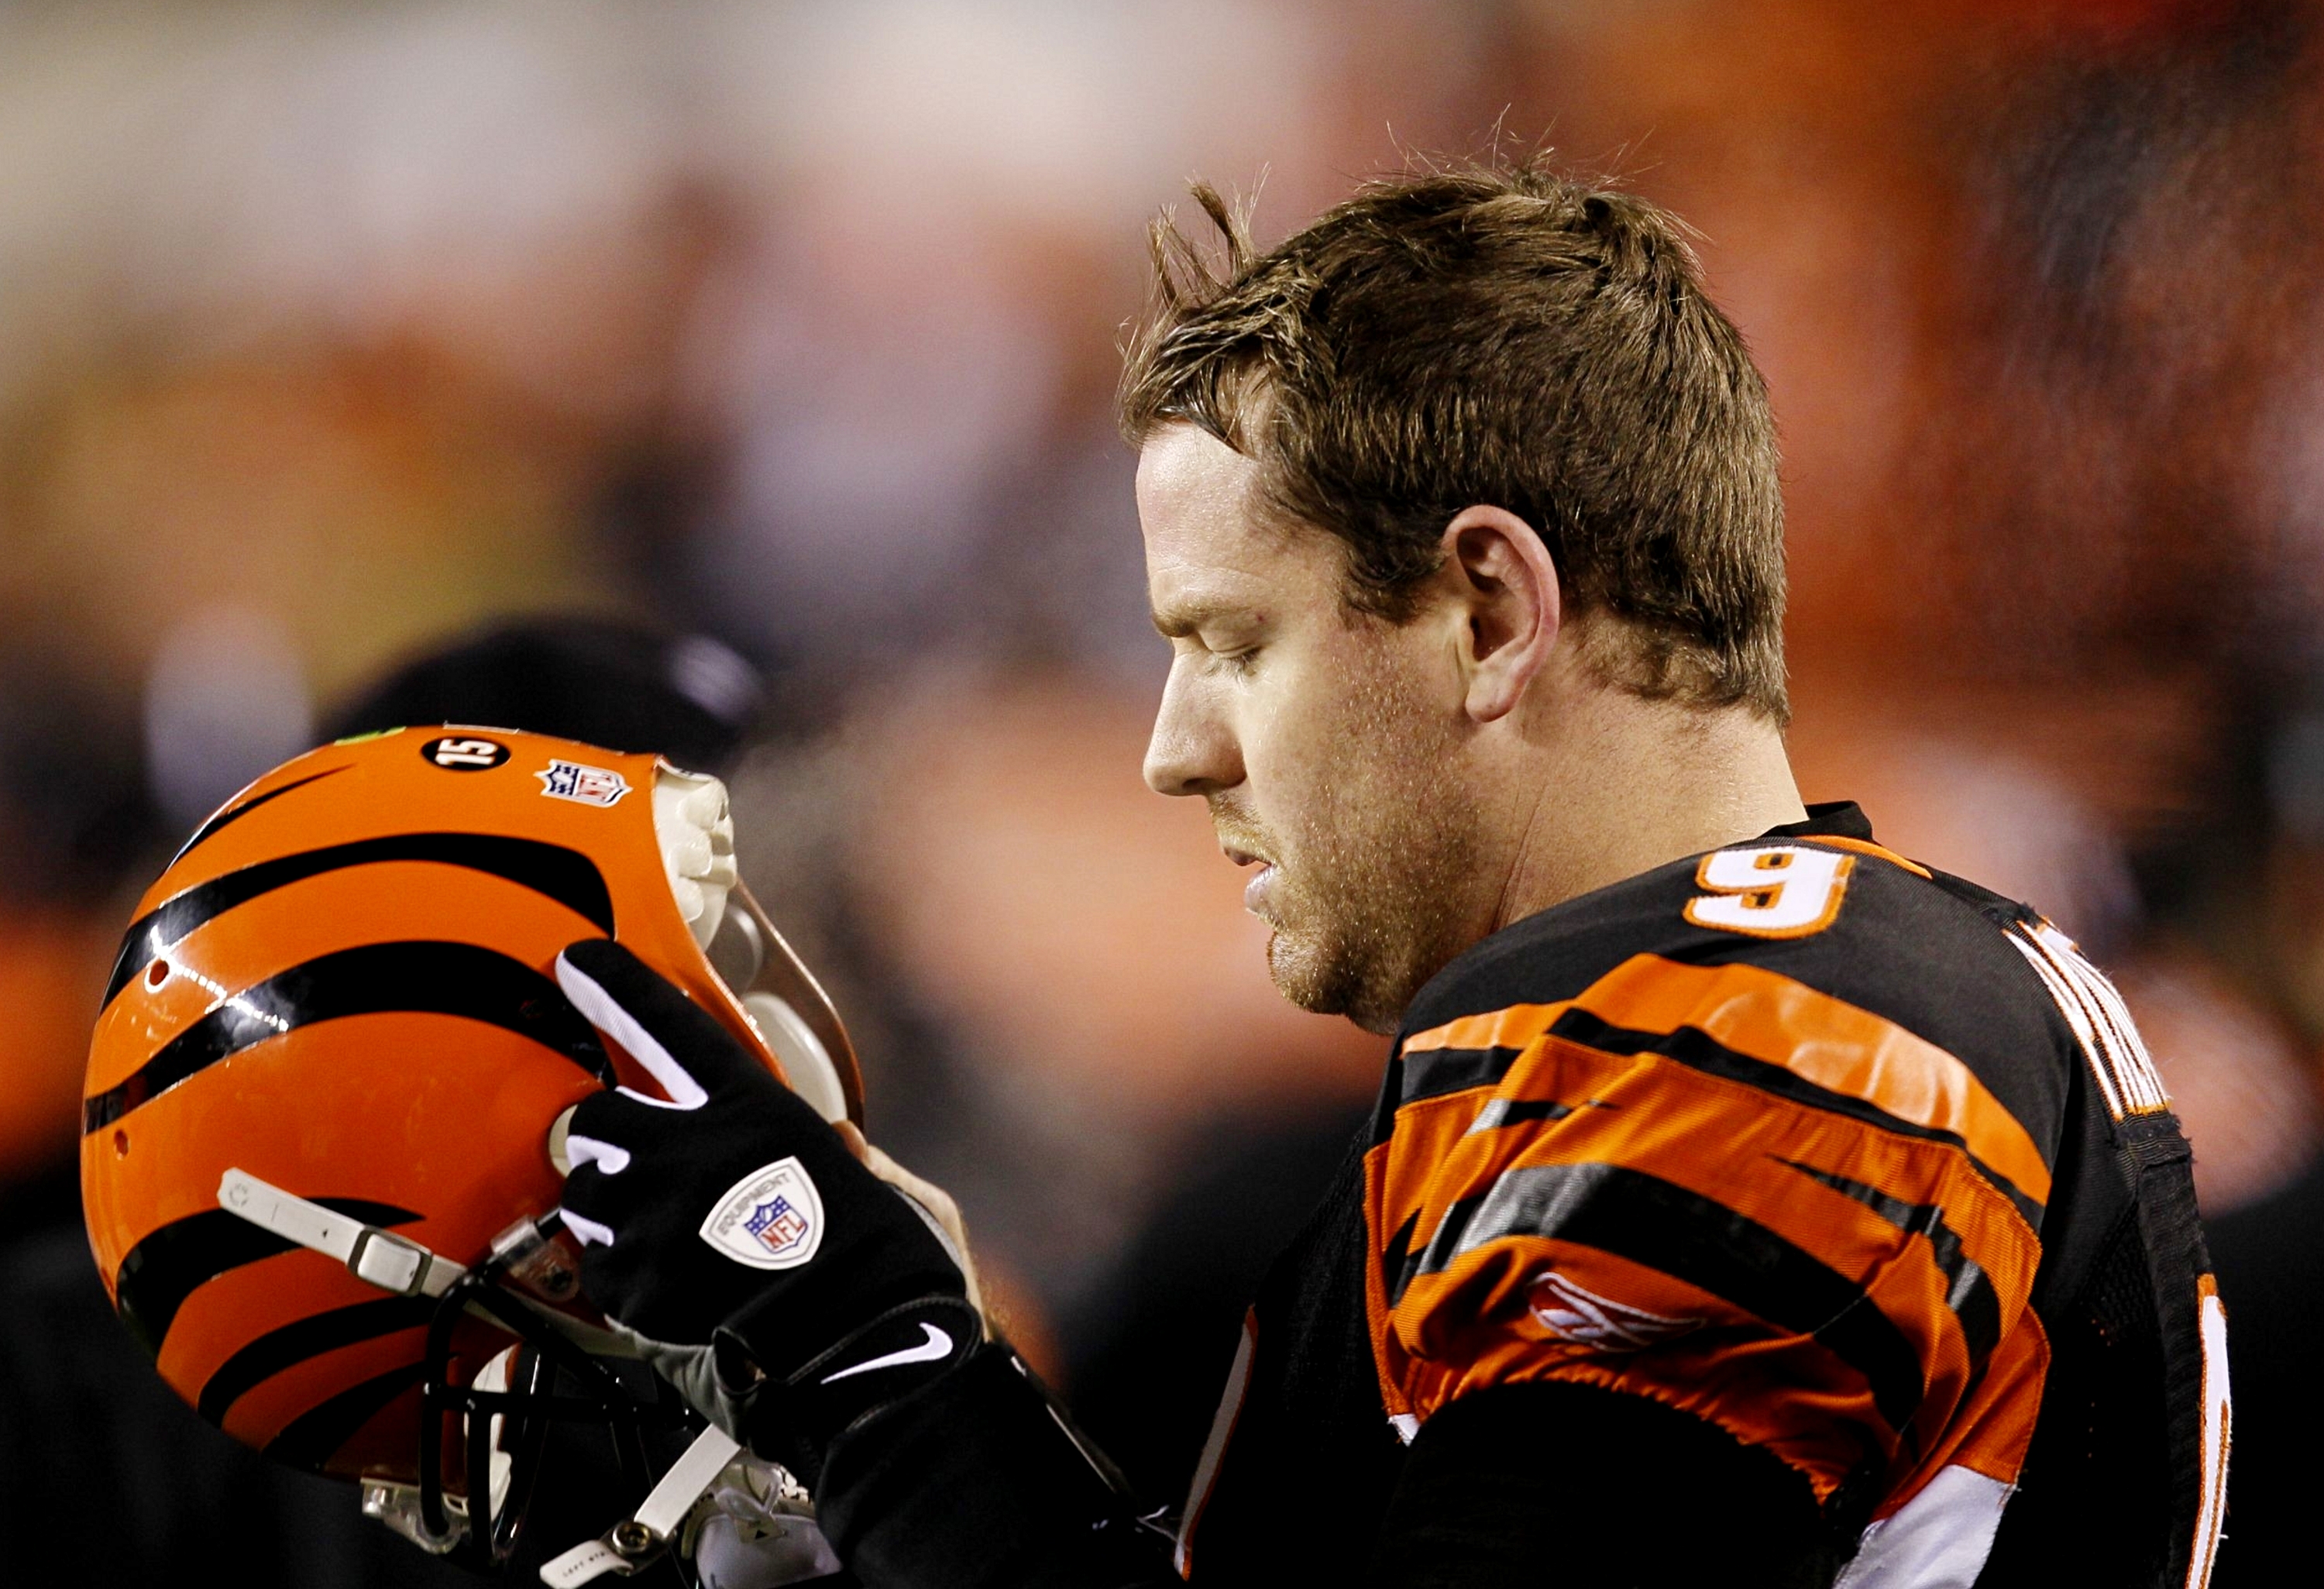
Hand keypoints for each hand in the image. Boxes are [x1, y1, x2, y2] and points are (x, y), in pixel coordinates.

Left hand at [554, 939, 976, 1457]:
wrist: (859, 1344)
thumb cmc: (882, 1260)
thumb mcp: (872, 1179)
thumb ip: (838, 1151)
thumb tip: (834, 1144)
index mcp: (753, 1108)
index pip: (667, 1025)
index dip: (617, 986)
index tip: (577, 962)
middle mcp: (689, 1148)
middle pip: (600, 1117)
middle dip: (616, 1142)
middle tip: (652, 1172)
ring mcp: (651, 1214)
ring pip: (587, 1192)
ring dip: (614, 1210)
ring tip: (666, 1241)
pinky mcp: (631, 1278)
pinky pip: (596, 1263)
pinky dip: (621, 1275)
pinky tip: (670, 1289)